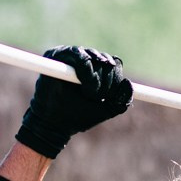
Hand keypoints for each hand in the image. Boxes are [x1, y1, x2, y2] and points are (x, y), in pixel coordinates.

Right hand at [15, 46, 132, 157]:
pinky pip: (80, 56)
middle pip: (105, 59)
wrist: (52, 125)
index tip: (110, 96)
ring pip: (94, 57)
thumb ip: (119, 100)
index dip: (116, 78)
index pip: (113, 64)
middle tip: (98, 97)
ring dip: (96, 78)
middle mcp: (82, 59)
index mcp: (94, 70)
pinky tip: (84, 87)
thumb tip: (128, 83)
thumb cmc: (76, 117)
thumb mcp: (103, 110)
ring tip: (89, 94)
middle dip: (106, 80)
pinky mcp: (57, 55)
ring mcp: (69, 56)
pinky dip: (86, 72)